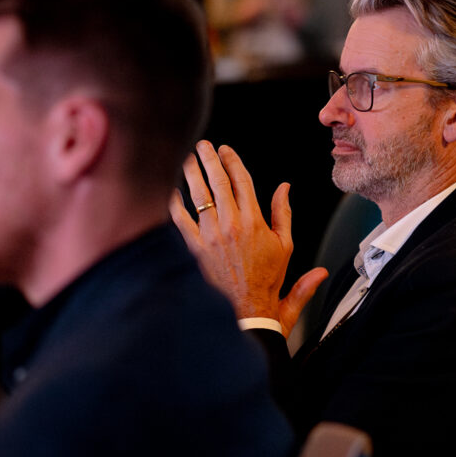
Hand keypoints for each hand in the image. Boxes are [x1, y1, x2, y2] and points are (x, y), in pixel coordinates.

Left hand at [169, 140, 326, 336]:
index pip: (241, 181)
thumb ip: (284, 214)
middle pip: (217, 182)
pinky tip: (169, 190)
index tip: (226, 150)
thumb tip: (285, 188)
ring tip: (186, 159)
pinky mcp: (195, 249)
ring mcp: (211, 236)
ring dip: (191, 174)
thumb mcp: (285, 246)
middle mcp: (231, 225)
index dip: (233, 161)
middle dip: (209, 159)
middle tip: (203, 146)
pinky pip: (180, 220)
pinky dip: (173, 203)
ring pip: (198, 196)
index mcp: (254, 222)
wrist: (248, 310)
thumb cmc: (267, 281)